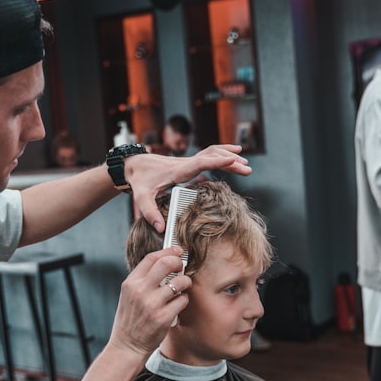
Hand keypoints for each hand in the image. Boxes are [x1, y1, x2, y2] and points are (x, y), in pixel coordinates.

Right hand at [107, 247, 191, 355]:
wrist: (126, 346)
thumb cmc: (130, 320)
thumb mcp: (129, 295)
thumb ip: (143, 280)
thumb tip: (165, 263)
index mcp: (130, 283)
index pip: (151, 258)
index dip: (168, 251)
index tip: (177, 251)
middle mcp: (140, 291)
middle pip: (166, 264)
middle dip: (178, 262)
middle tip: (182, 267)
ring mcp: (151, 305)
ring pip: (178, 282)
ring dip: (185, 283)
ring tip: (183, 287)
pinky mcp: (162, 318)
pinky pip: (182, 301)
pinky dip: (184, 300)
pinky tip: (178, 304)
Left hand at [126, 145, 250, 231]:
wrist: (133, 165)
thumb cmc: (139, 181)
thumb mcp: (141, 198)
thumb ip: (150, 213)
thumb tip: (161, 228)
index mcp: (178, 170)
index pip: (200, 162)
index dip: (217, 161)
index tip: (232, 160)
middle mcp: (185, 163)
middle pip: (211, 155)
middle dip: (230, 161)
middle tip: (247, 169)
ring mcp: (187, 161)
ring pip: (212, 152)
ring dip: (229, 156)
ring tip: (246, 165)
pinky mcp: (188, 163)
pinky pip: (208, 155)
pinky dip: (222, 154)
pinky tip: (232, 157)